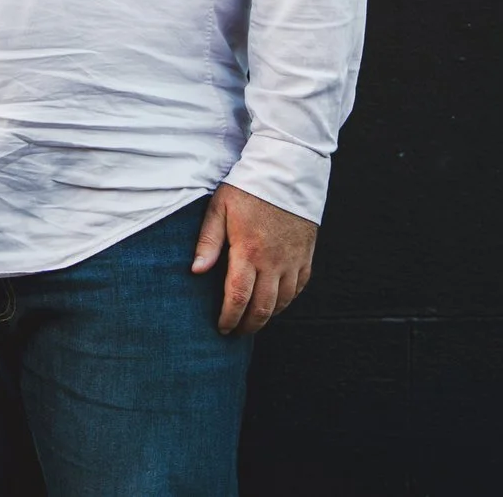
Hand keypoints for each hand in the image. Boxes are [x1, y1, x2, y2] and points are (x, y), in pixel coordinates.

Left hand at [190, 182, 317, 336]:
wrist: (286, 171)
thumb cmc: (247, 188)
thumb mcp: (219, 209)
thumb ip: (208, 242)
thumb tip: (196, 271)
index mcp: (249, 251)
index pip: (238, 298)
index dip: (229, 318)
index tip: (221, 328)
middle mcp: (274, 262)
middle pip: (262, 308)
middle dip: (247, 325)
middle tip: (235, 331)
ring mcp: (293, 260)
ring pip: (283, 302)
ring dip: (266, 316)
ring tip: (251, 321)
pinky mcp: (306, 256)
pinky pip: (299, 288)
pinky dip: (286, 301)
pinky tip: (274, 303)